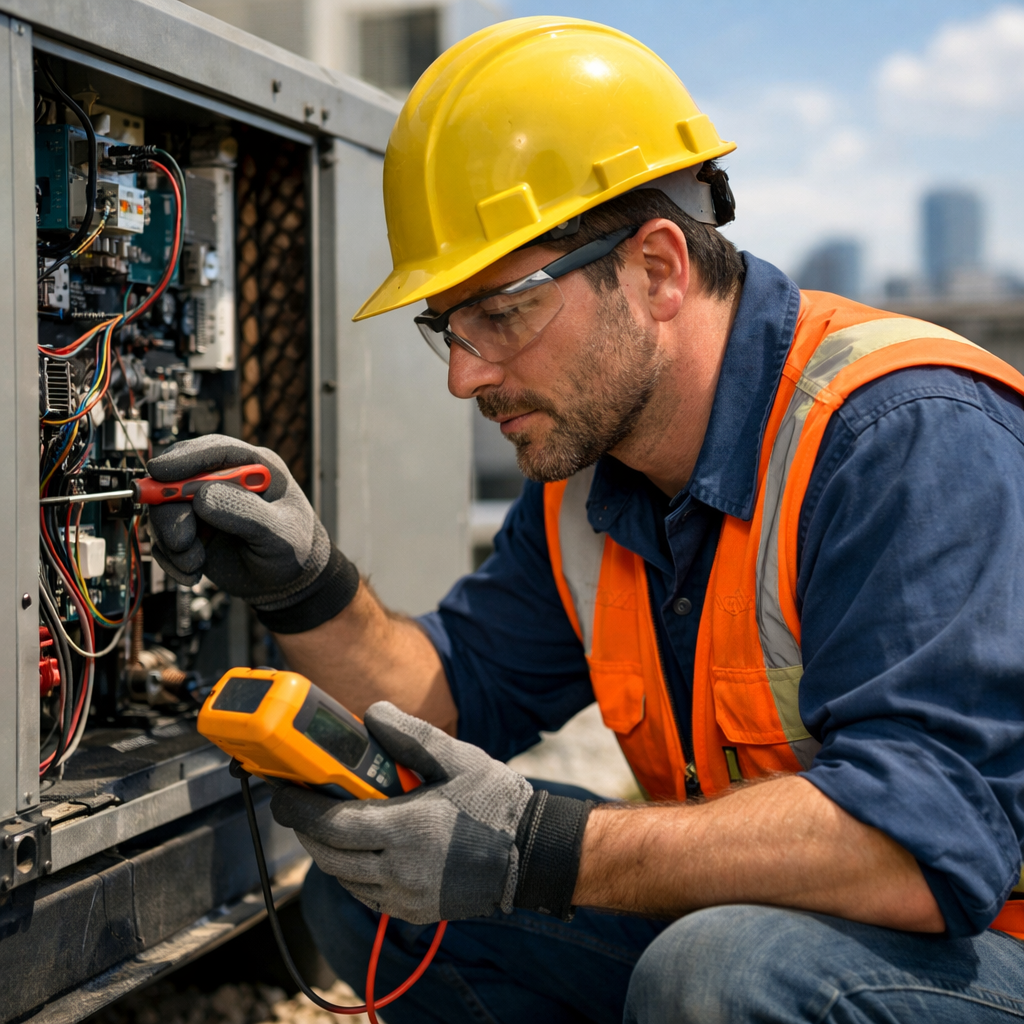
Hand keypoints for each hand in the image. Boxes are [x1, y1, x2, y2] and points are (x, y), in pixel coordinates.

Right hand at [146, 435, 344, 617]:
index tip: (161, 472)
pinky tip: (193, 573)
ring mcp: (204, 506)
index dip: (186, 457)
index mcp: (254, 467)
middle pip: (178, 479)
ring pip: (165, 511)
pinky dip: (172, 559)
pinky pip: (164, 539)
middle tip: (181, 541)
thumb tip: (202, 497)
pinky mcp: (191, 530)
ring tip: (194, 564)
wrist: (288, 581)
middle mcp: (224, 482)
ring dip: (173, 542)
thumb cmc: (295, 549)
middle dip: (171, 511)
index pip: (216, 450)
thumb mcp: (280, 532)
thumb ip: (245, 513)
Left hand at [270, 701, 534, 923]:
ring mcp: (406, 897)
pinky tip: (360, 849)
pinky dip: (352, 873)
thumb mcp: (458, 758)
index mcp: (407, 831)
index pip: (332, 824)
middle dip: (306, 830)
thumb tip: (370, 714)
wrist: (532, 855)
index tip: (282, 792)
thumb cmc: (497, 802)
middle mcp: (400, 871)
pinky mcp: (414, 911)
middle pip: (329, 856)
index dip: (300, 809)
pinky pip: (366, 895)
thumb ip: (410, 735)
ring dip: (328, 853)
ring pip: (344, 880)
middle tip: (299, 804)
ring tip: (328, 823)